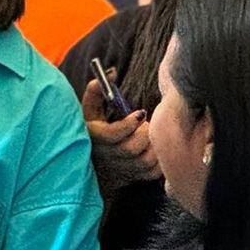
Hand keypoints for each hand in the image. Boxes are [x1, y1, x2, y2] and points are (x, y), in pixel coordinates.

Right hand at [81, 74, 159, 197]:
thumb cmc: (96, 130)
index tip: (140, 113)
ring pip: (144, 161)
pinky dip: (159, 161)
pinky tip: (155, 149)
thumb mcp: (90, 112)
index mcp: (95, 138)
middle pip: (131, 149)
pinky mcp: (134, 178)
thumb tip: (111, 72)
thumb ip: (97, 91)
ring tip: (152, 136)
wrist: (96, 163)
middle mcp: (107, 157)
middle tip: (147, 124)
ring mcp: (121, 170)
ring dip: (154, 147)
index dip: (128, 125)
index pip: (112, 135)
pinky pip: (153, 172)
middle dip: (144, 134)